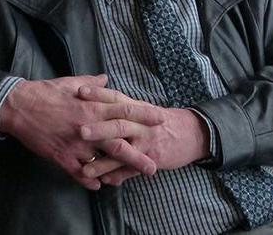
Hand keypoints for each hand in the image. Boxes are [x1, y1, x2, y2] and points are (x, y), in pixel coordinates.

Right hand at [0, 74, 163, 189]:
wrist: (19, 106)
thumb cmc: (46, 92)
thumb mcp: (72, 82)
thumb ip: (93, 83)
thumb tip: (106, 78)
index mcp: (93, 106)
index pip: (126, 110)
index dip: (145, 115)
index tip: (161, 119)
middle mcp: (89, 127)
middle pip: (120, 143)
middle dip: (139, 154)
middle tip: (154, 165)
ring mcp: (76, 144)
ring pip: (101, 161)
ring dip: (117, 172)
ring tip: (130, 180)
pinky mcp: (62, 156)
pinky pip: (79, 172)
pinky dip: (90, 179)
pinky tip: (99, 185)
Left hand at [76, 86, 210, 185]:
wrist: (192, 133)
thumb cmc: (161, 121)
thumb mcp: (144, 109)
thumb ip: (122, 104)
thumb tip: (99, 91)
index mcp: (138, 109)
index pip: (117, 98)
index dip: (99, 95)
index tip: (80, 92)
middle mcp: (142, 124)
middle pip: (119, 124)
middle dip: (100, 128)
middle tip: (80, 131)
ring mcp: (146, 142)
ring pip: (124, 151)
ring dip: (104, 161)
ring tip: (85, 169)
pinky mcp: (151, 159)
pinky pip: (132, 169)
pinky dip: (118, 176)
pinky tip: (104, 182)